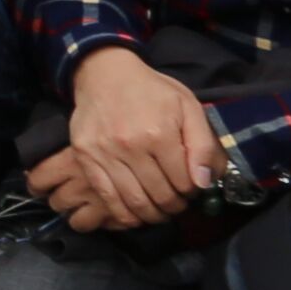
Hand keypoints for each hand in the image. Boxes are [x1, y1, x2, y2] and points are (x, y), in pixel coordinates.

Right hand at [35, 44, 230, 232]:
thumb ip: (203, 144)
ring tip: (160, 210)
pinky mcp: (85, 158)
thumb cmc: (151, 91)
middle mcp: (130, 146)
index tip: (193, 188)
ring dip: (153, 214)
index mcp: (159, 133)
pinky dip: (124, 215)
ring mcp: (104, 153)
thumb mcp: (188, 107)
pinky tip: (136, 214)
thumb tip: (205, 181)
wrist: (104, 75)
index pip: (185, 182)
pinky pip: (107, 197)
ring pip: (135, 202)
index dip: (194, 191)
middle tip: (178, 202)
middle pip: (161, 195)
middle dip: (175, 205)